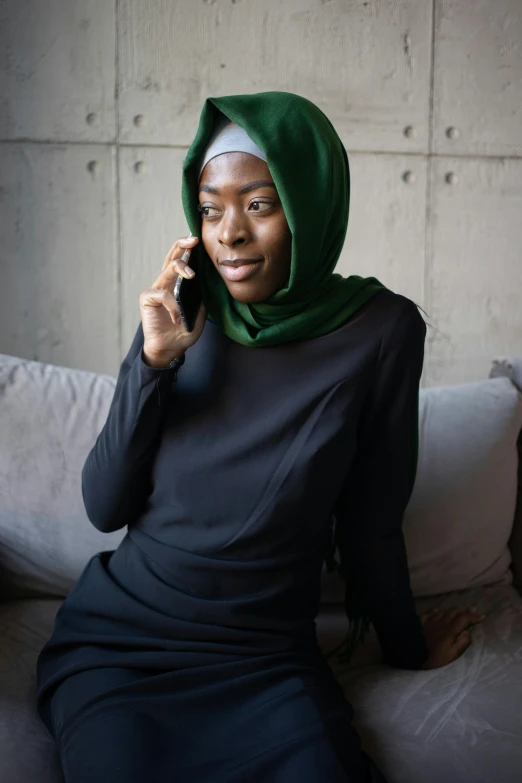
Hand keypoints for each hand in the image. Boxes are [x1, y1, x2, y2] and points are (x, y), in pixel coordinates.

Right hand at [139, 235, 206, 365]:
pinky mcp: (147, 298)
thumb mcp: (200, 313)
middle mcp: (166, 282)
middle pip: (171, 257)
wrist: (170, 348)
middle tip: (193, 241)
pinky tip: (177, 318)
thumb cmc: (183, 331)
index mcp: (177, 283)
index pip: (182, 261)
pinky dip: (172, 305)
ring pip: (167, 269)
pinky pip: (163, 295)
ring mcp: (156, 289)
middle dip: (181, 245)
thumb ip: (202, 297)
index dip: (188, 249)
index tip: (198, 240)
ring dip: (180, 268)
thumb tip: (210, 280)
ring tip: (192, 275)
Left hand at [419, 606, 485, 669]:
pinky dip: (438, 611)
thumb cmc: (433, 657)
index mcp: (450, 630)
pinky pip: (432, 613)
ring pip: (444, 611)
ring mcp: (431, 620)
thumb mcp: (451, 655)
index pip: (464, 619)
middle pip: (455, 612)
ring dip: (453, 610)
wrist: (411, 652)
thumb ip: (461, 643)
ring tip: (459, 610)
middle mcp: (441, 622)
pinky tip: (439, 611)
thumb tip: (468, 632)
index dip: (474, 617)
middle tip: (473, 610)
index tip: (482, 616)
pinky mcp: (422, 621)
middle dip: (465, 611)